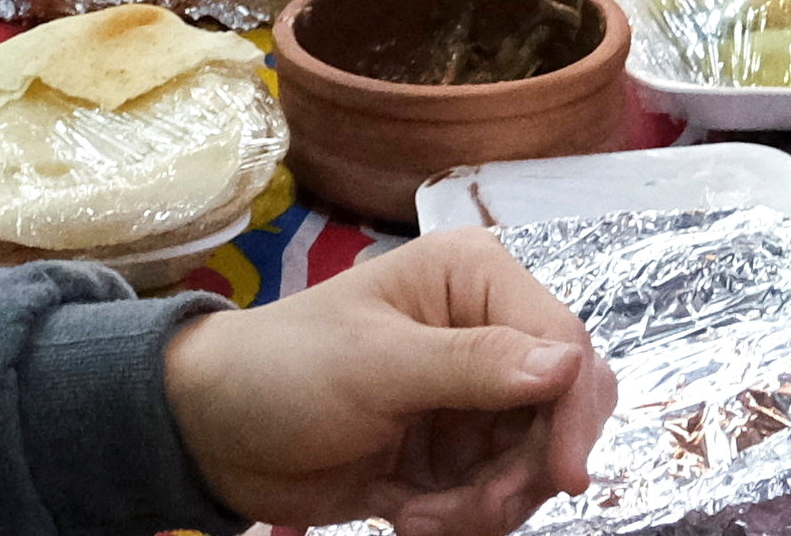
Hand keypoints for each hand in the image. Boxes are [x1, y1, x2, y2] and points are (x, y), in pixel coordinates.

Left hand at [162, 229, 610, 535]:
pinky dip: (460, 520)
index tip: (569, 480)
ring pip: (530, 464)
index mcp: (474, 280)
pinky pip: (493, 498)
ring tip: (417, 516)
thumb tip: (571, 362)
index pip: (563, 341)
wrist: (214, 437)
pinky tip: (406, 516)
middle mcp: (486, 331)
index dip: (575, 411)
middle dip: (522, 472)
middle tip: (470, 511)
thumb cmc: (288, 370)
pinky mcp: (451, 455)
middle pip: (561, 410)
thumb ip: (474, 365)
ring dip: (483, 505)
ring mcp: (471, 398)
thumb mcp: (378, 366)